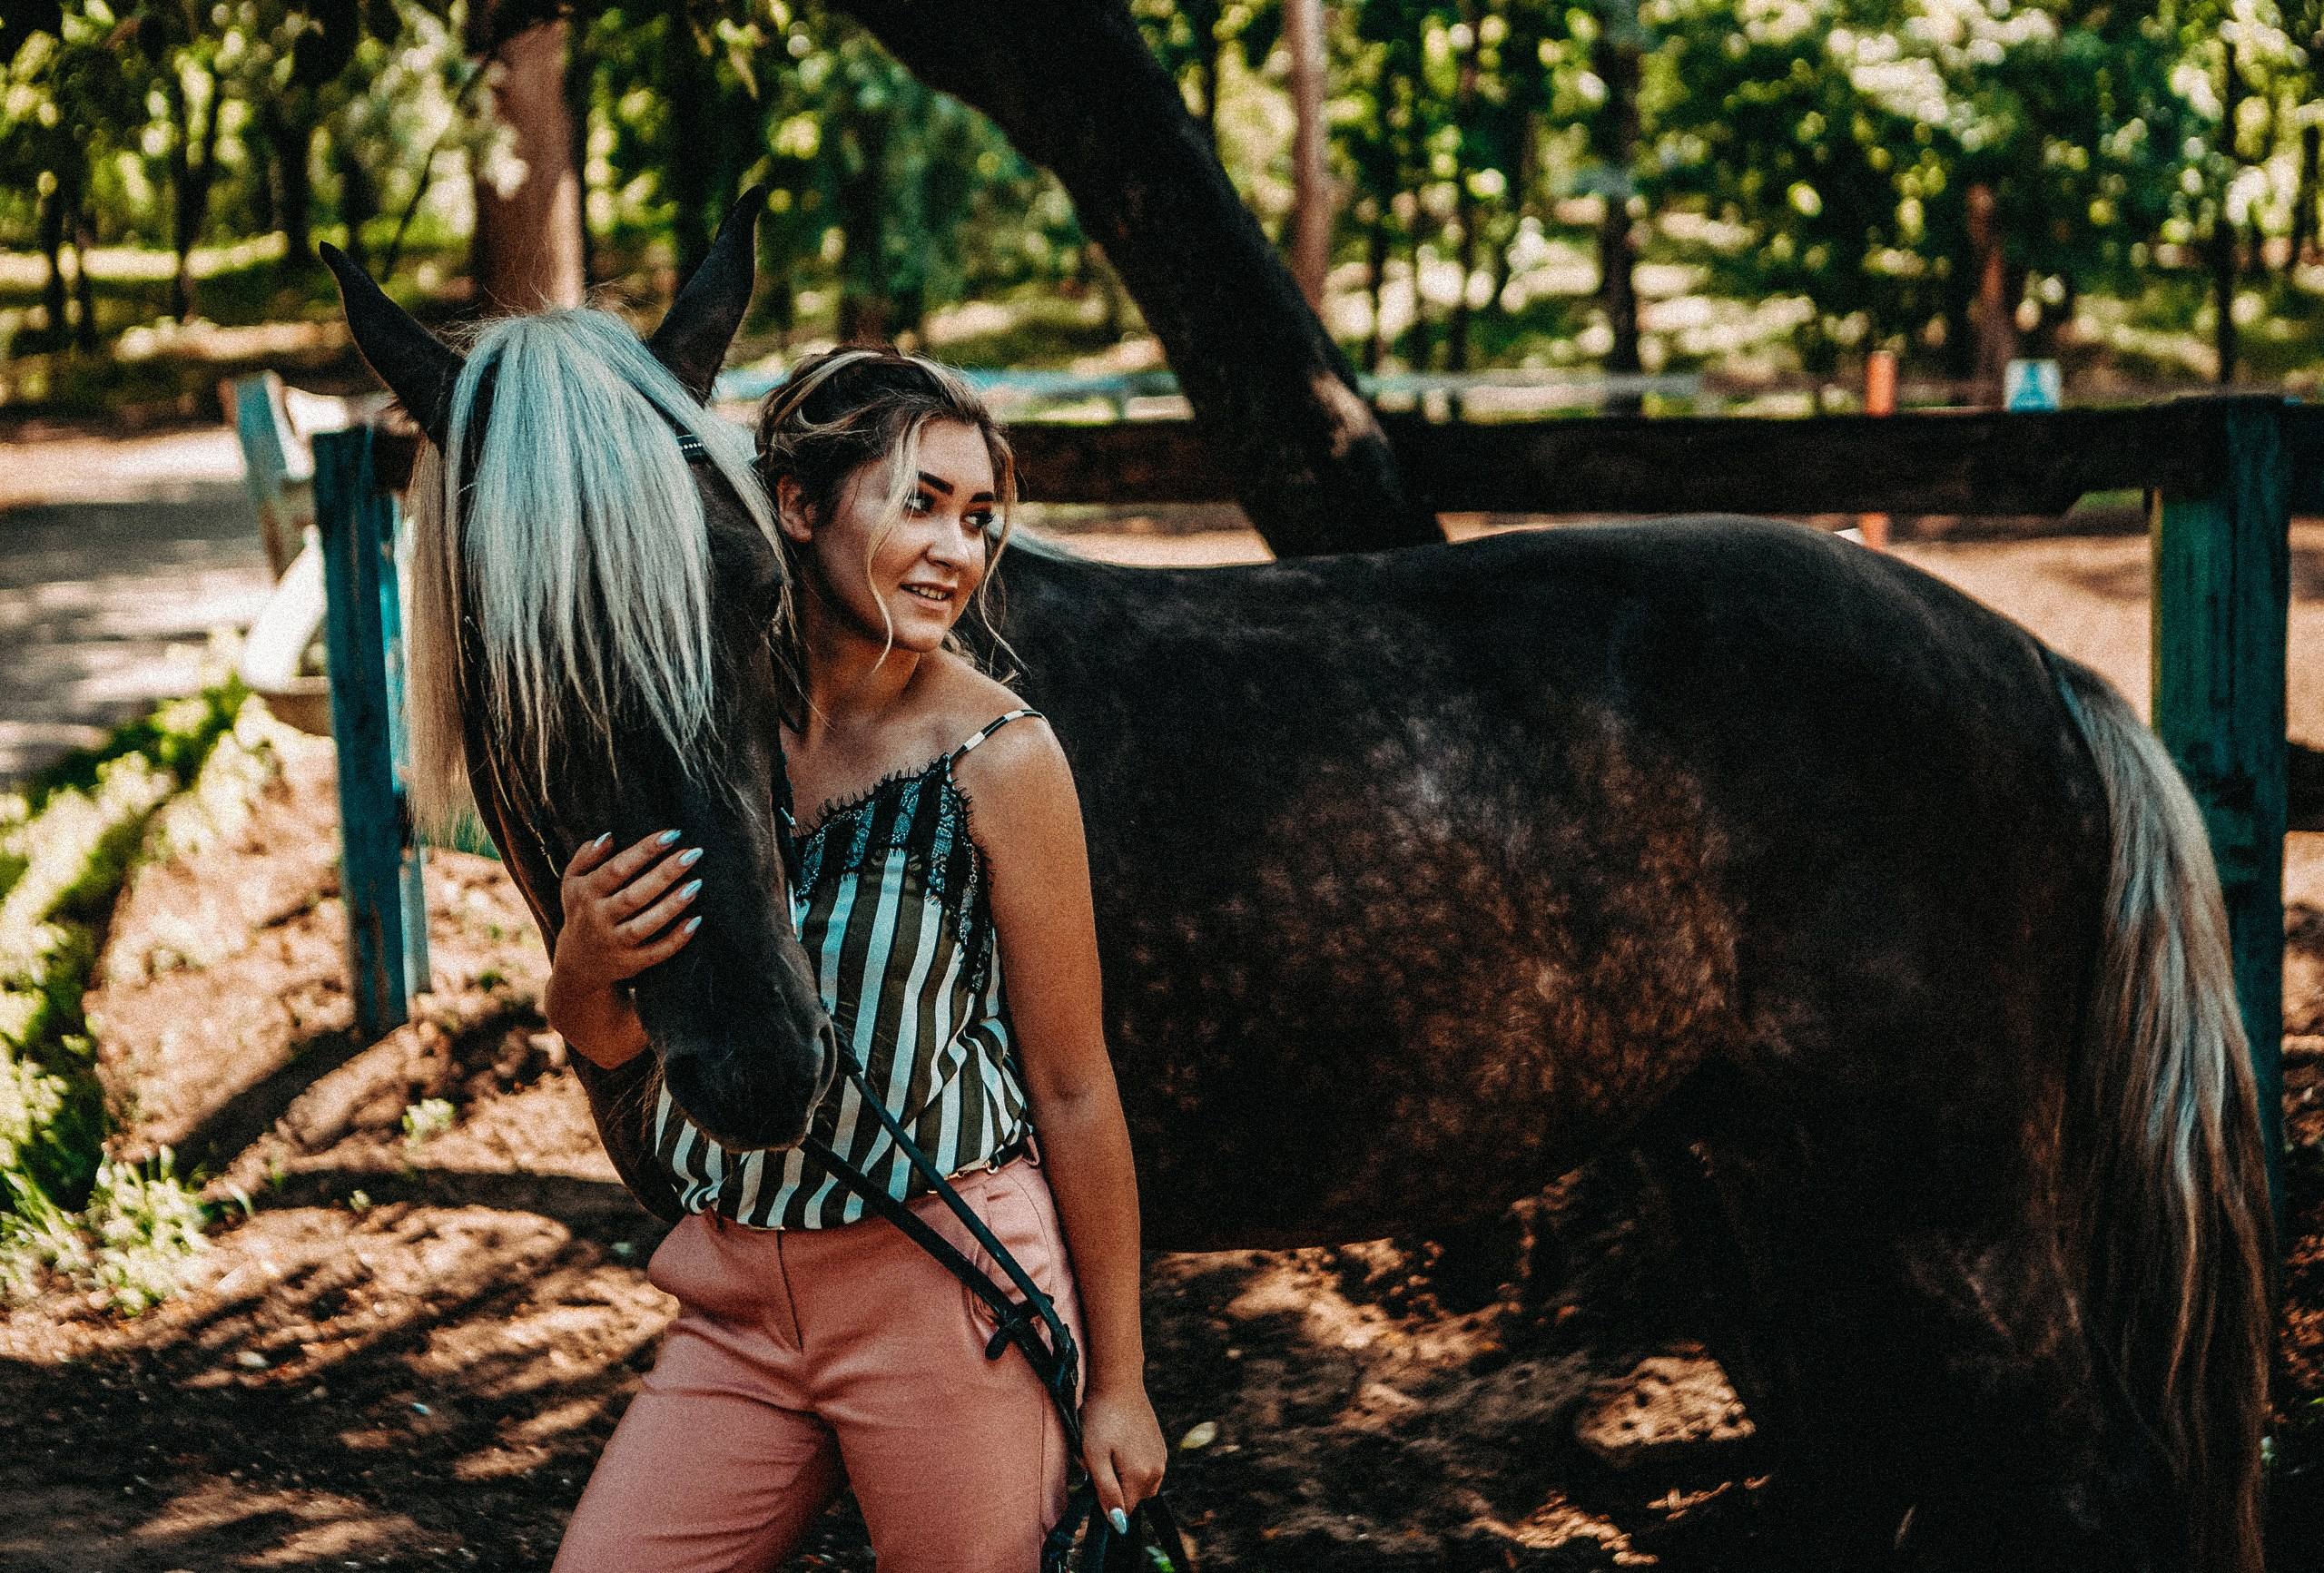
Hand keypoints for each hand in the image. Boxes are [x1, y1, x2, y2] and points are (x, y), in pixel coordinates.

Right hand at [546, 829, 702, 1021]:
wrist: (577, 962)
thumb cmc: (582, 910)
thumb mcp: (572, 882)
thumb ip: (586, 857)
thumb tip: (608, 837)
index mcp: (585, 894)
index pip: (616, 869)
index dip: (644, 851)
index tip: (672, 835)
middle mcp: (597, 919)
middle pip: (633, 896)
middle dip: (664, 874)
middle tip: (692, 854)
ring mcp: (614, 943)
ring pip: (644, 925)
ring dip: (671, 906)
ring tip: (696, 884)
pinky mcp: (630, 963)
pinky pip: (656, 953)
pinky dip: (676, 940)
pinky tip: (695, 921)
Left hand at [1079, 1383, 1166, 1533]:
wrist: (1117, 1383)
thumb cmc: (1100, 1418)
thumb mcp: (1094, 1457)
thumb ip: (1107, 1492)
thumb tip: (1119, 1525)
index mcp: (1141, 1476)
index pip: (1124, 1511)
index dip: (1105, 1500)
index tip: (1094, 1477)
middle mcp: (1158, 1470)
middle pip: (1133, 1499)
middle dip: (1116, 1487)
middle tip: (1099, 1460)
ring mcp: (1161, 1457)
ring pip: (1140, 1484)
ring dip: (1125, 1476)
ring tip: (1110, 1449)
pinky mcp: (1160, 1446)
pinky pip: (1146, 1469)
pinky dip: (1133, 1464)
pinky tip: (1120, 1442)